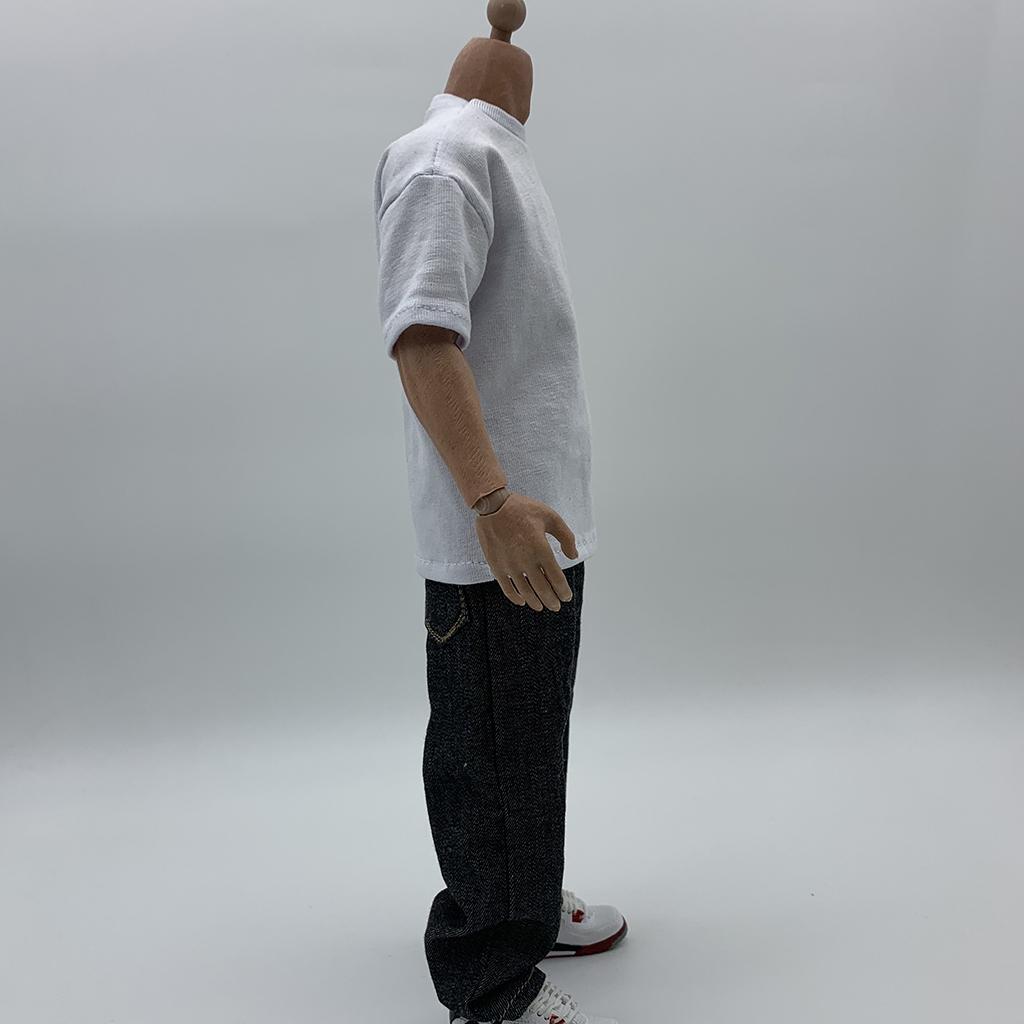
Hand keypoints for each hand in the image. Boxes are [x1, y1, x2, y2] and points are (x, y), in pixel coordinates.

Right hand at [474, 491, 577, 610]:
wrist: (493, 505)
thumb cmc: (523, 509)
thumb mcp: (551, 517)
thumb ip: (566, 536)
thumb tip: (573, 555)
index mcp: (541, 549)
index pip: (556, 578)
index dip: (563, 591)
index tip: (566, 596)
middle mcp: (526, 561)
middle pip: (542, 589)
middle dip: (551, 600)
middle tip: (556, 606)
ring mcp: (510, 565)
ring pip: (526, 592)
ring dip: (536, 602)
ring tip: (541, 606)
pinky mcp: (497, 566)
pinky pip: (507, 588)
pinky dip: (516, 597)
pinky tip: (522, 601)